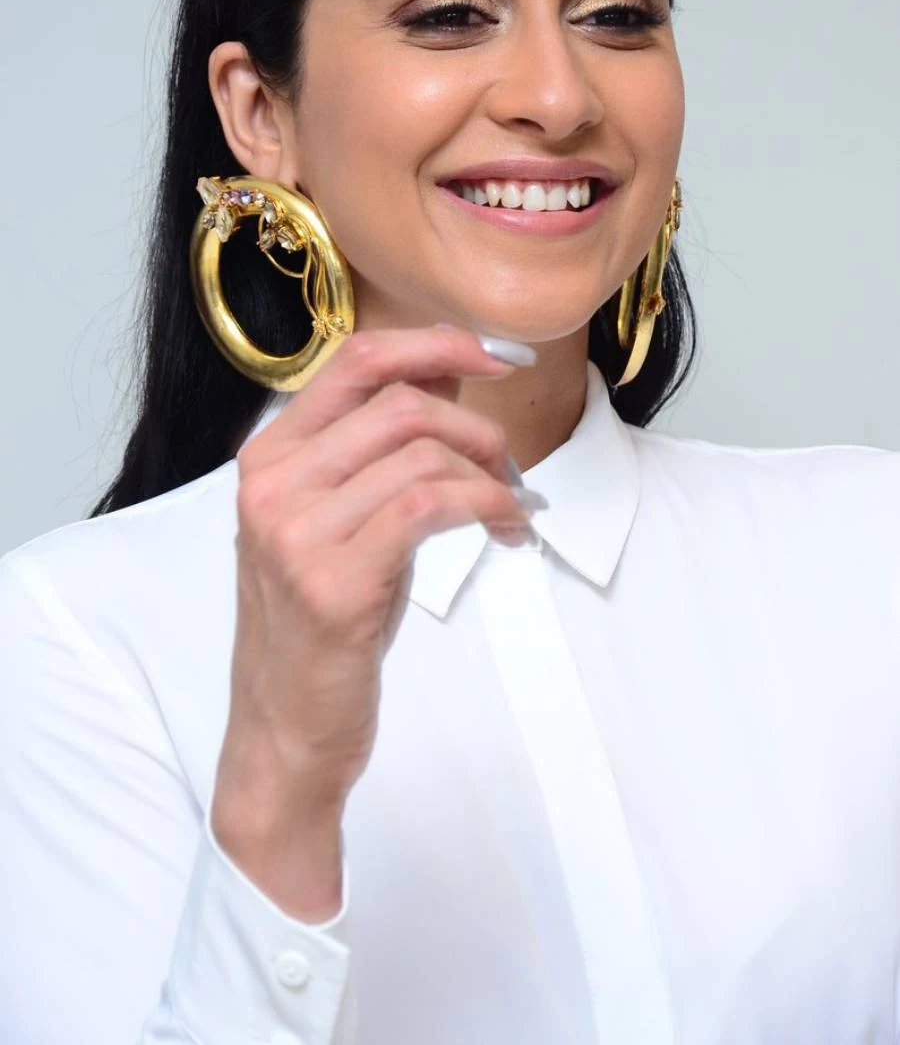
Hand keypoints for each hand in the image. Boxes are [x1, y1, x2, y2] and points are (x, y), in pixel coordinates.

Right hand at [210, 324, 540, 918]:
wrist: (284, 729)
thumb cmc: (320, 621)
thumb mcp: (341, 518)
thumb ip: (380, 445)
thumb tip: (449, 368)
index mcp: (268, 456)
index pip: (356, 360)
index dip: (436, 344)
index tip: (497, 356)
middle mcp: (271, 484)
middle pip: (401, 404)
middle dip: (477, 427)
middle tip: (508, 468)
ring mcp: (295, 534)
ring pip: (422, 453)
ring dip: (489, 473)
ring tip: (508, 508)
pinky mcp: (332, 584)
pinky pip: (430, 505)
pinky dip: (486, 506)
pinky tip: (507, 532)